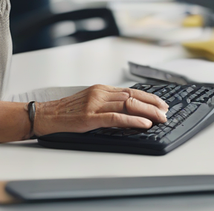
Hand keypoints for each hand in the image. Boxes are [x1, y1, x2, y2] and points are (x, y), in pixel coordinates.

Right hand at [33, 85, 168, 135]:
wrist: (47, 115)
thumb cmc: (67, 111)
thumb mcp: (90, 102)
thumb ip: (107, 104)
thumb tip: (128, 111)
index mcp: (101, 89)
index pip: (130, 90)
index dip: (148, 97)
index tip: (161, 103)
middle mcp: (100, 93)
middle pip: (133, 95)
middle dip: (152, 103)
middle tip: (166, 111)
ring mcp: (95, 104)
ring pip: (128, 104)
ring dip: (148, 112)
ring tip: (160, 118)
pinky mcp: (91, 117)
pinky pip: (116, 117)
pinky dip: (133, 120)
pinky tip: (144, 123)